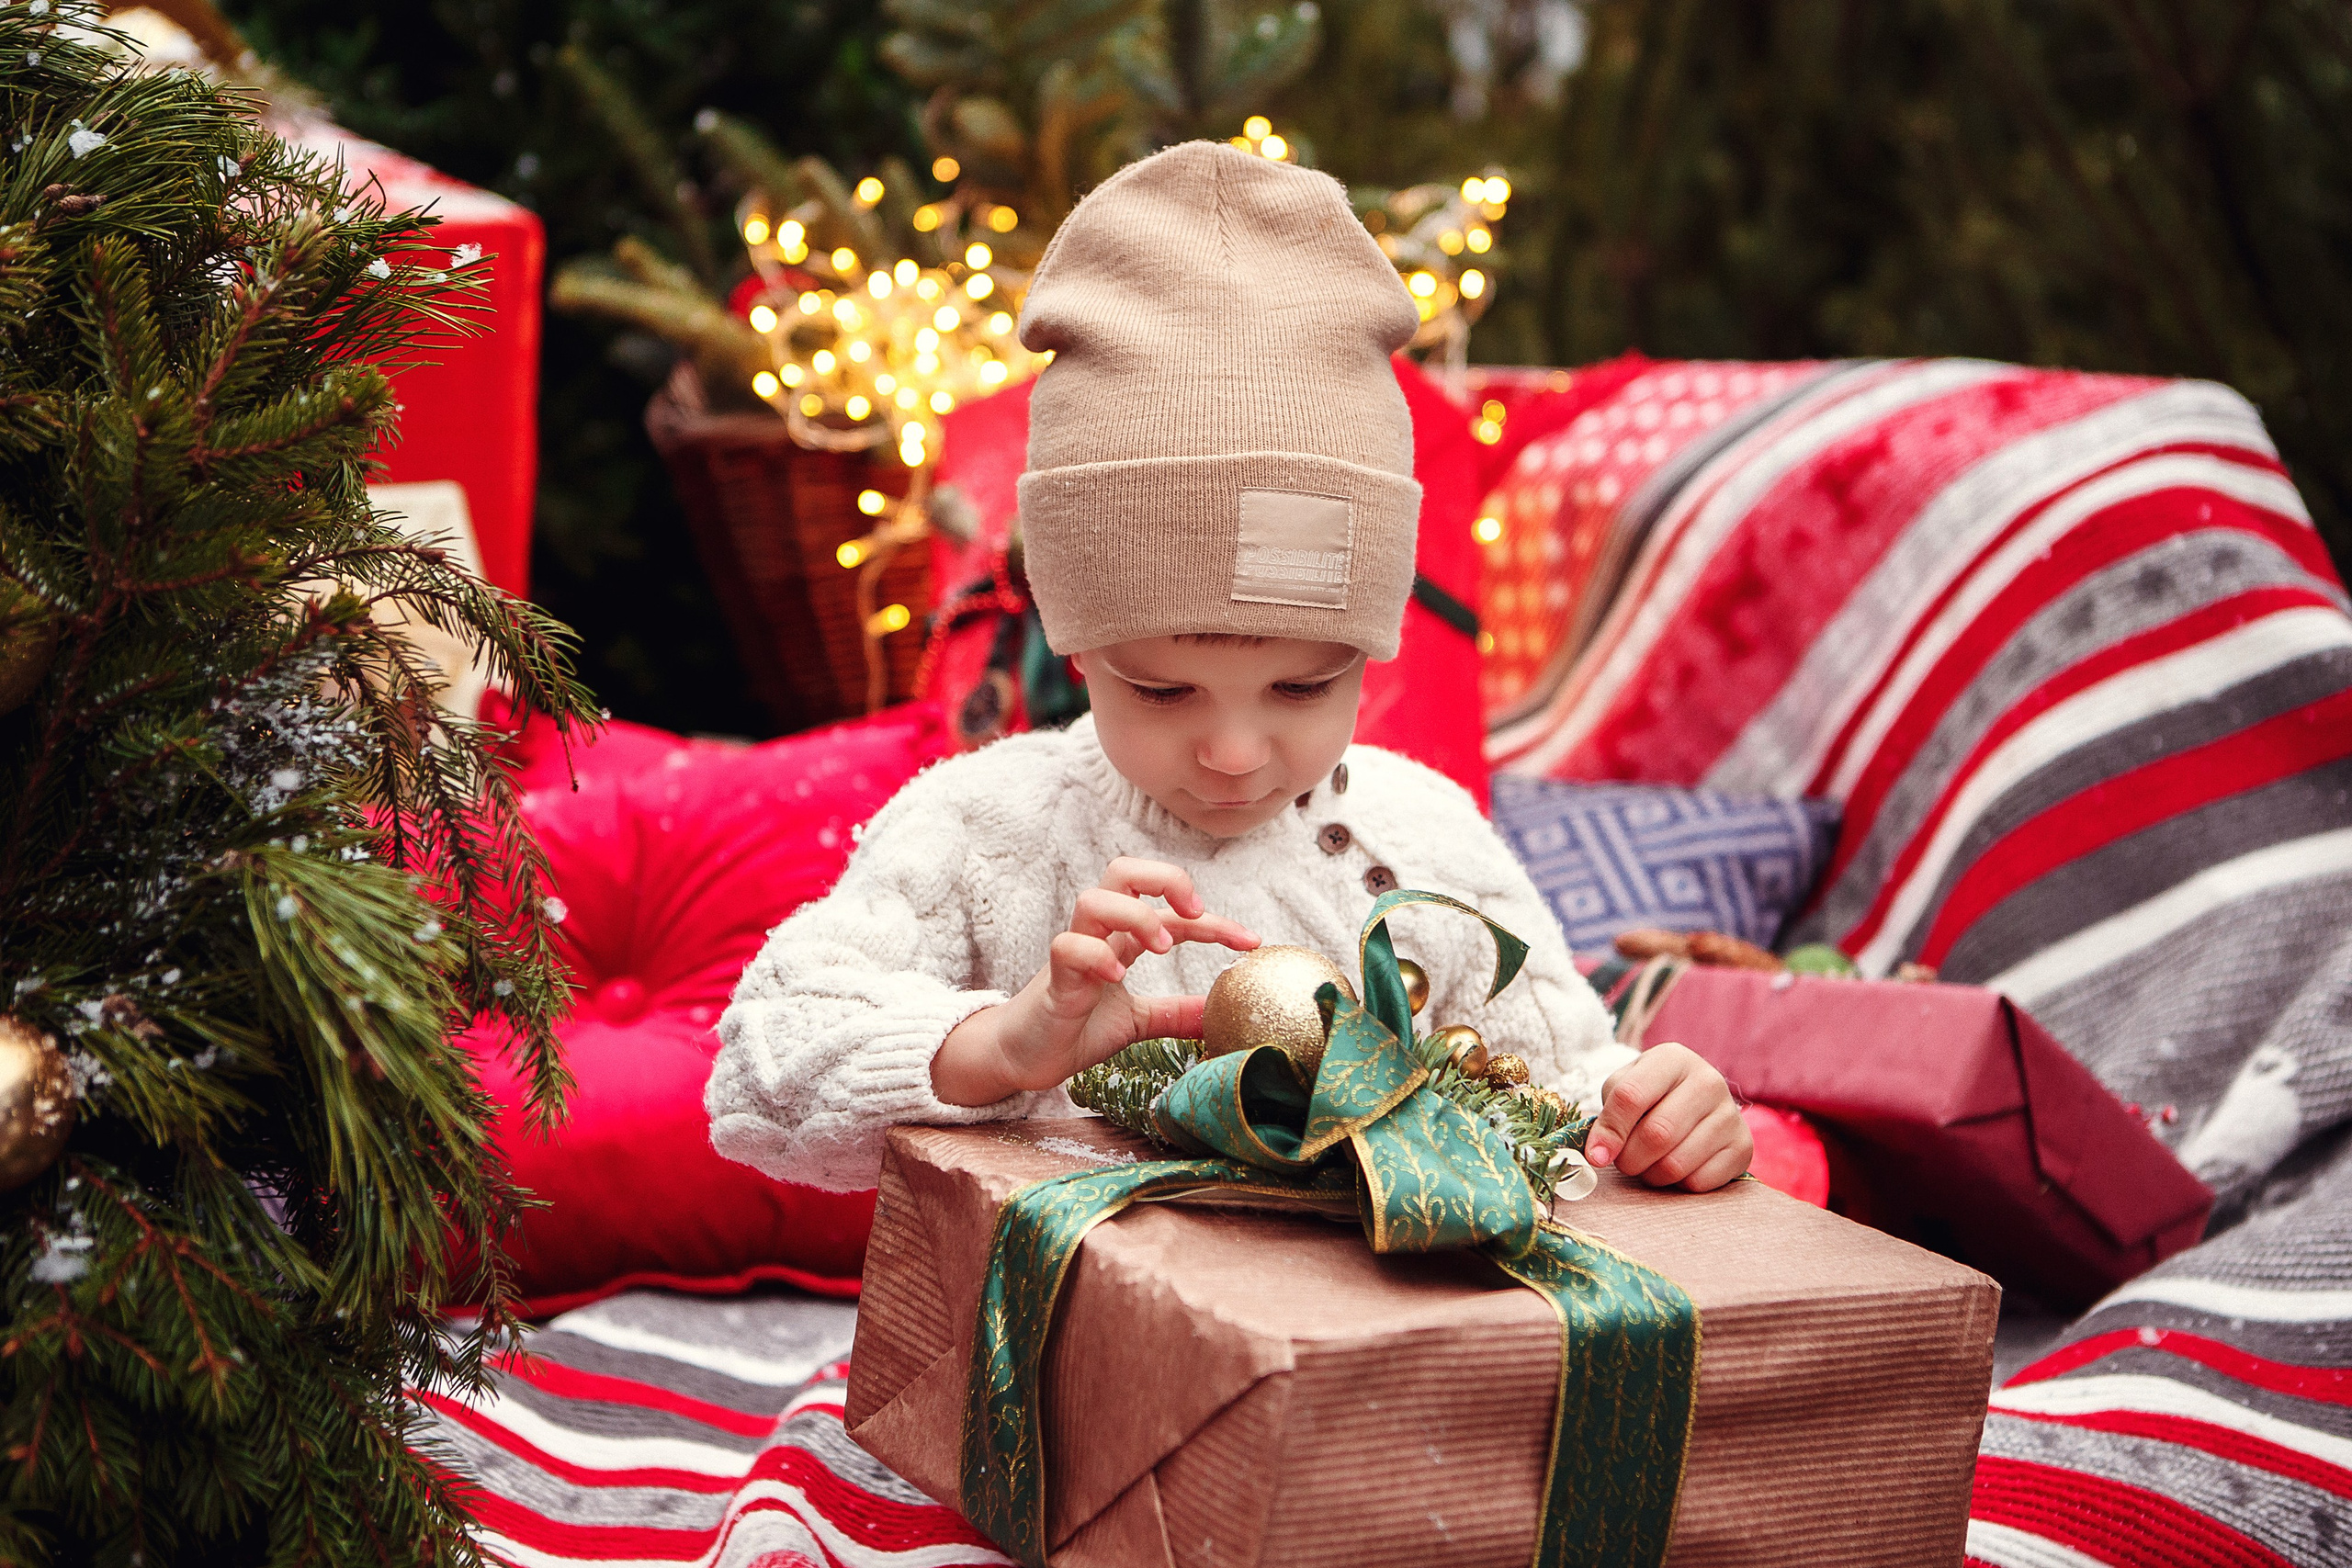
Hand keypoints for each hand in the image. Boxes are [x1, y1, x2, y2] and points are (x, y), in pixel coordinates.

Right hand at [931, 857, 1258, 1105]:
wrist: (1022, 1059)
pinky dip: (1096, 954)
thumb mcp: (1137, 1022)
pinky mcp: (1052, 978)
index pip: (1171, 910)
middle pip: (1124, 871)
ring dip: (1135, 914)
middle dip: (1165, 878)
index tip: (1252, 942)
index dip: (1215, 921)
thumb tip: (1219, 1015)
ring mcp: (1072, 953)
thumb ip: (1174, 1013)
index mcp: (1119, 939)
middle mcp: (1097, 935)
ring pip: (1094, 898)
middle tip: (1195, 910)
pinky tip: (1116, 976)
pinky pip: (1068, 947)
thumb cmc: (1074, 1030)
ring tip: (1161, 947)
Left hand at [1584, 1043, 1751, 1192]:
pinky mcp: (1743, 1147)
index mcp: (1672, 1059)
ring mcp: (1731, 1114)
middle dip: (1630, 1158)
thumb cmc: (1650, 1096)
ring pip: (1676, 1164)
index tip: (1596, 1155)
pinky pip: (1699, 1182)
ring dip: (1652, 1174)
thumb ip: (1608, 1118)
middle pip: (1656, 1135)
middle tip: (1626, 1160)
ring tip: (1650, 1162)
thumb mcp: (1623, 1090)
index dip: (1609, 1131)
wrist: (1697, 1104)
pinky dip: (1678, 1185)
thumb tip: (1599, 1155)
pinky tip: (1678, 1167)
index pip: (1631, 1097)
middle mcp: (1708, 1081)